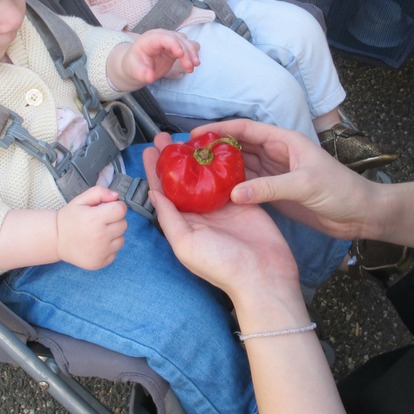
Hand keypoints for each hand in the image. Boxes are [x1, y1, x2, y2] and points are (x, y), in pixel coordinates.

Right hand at [55, 186, 127, 269]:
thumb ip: (99, 192)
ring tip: (98, 233)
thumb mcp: (80, 200)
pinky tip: (96, 244)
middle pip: (123, 224)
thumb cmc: (69, 219)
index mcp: (95, 219)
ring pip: (121, 239)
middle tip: (100, 221)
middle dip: (114, 220)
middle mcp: (100, 236)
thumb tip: (115, 196)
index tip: (108, 209)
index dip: (116, 207)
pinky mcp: (100, 262)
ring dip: (113, 235)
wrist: (55, 240)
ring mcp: (101, 251)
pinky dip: (108, 248)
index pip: (121, 210)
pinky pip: (115, 252)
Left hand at [113, 29, 199, 89]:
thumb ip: (142, 73)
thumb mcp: (134, 70)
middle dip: (186, 52)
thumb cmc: (134, 65)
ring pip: (185, 42)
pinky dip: (192, 54)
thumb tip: (150, 78)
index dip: (173, 43)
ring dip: (191, 53)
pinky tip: (194, 64)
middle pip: (178, 39)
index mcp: (149, 39)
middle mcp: (161, 37)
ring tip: (194, 67)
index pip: (164, 37)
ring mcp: (169, 41)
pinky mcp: (175, 48)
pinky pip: (187, 47)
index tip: (181, 54)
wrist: (137, 66)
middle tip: (189, 67)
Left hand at [144, 133, 299, 300]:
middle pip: (182, 179)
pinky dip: (223, 163)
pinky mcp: (242, 201)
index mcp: (183, 224)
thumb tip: (153, 194)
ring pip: (204, 175)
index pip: (164, 192)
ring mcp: (221, 206)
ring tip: (188, 138)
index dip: (155, 170)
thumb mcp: (186, 245)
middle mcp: (200, 214)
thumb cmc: (223, 266)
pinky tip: (217, 148)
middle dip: (172, 158)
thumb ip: (169, 219)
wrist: (264, 276)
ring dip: (196, 156)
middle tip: (165, 137)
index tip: (149, 150)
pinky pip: (229, 178)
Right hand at [190, 120, 374, 239]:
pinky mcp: (276, 192)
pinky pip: (249, 185)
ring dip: (221, 167)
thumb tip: (234, 193)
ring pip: (241, 165)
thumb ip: (270, 188)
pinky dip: (233, 187)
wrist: (360, 214)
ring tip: (195, 172)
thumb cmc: (340, 190)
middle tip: (188, 155)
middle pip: (239, 145)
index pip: (245, 128)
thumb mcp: (305, 184)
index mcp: (285, 140)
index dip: (219, 128)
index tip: (195, 134)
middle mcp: (277, 153)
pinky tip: (215, 191)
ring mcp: (276, 173)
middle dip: (214, 147)